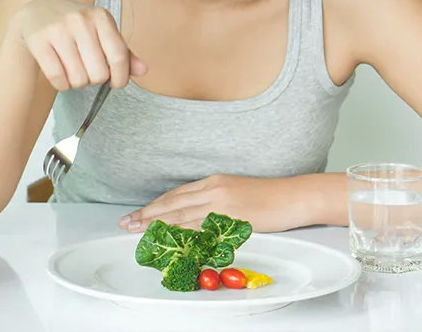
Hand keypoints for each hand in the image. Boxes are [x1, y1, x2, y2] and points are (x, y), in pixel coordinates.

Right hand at [14, 0, 147, 90]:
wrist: (38, 12)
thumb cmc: (76, 26)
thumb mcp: (101, 32)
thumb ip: (123, 52)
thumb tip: (144, 70)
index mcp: (101, 16)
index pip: (118, 56)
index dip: (120, 77)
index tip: (116, 83)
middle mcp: (80, 20)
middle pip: (98, 73)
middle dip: (95, 80)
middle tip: (88, 71)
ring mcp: (58, 29)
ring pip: (77, 78)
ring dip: (77, 83)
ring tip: (73, 70)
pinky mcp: (39, 41)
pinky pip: (57, 78)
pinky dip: (61, 85)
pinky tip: (60, 75)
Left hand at [118, 174, 307, 232]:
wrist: (294, 196)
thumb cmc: (270, 196)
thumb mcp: (235, 192)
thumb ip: (214, 201)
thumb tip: (196, 216)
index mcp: (213, 182)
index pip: (176, 195)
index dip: (155, 205)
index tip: (138, 214)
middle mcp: (212, 189)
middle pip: (171, 203)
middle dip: (146, 214)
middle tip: (126, 223)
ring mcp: (220, 202)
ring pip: (180, 215)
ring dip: (156, 224)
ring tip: (137, 231)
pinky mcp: (230, 216)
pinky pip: (200, 226)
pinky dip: (181, 232)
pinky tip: (167, 238)